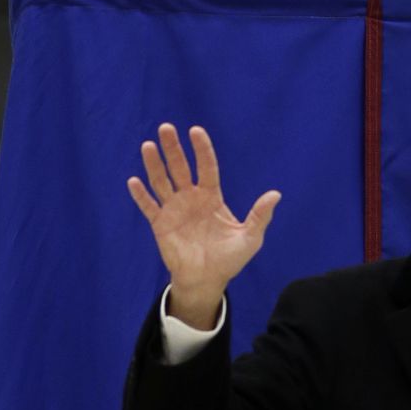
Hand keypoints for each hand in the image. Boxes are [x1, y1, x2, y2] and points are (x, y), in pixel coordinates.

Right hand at [127, 123, 280, 329]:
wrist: (207, 281)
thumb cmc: (229, 260)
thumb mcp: (250, 238)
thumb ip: (260, 216)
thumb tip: (276, 194)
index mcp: (211, 197)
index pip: (207, 167)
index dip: (202, 150)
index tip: (195, 131)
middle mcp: (191, 198)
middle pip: (180, 167)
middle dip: (173, 148)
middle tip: (166, 128)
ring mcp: (174, 209)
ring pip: (161, 181)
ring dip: (154, 164)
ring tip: (148, 146)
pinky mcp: (160, 224)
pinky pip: (148, 206)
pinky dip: (141, 195)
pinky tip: (134, 181)